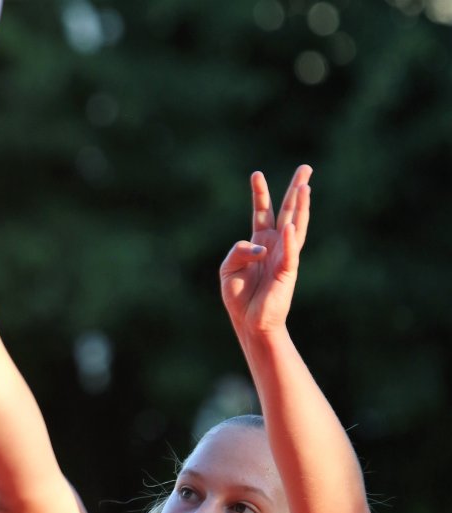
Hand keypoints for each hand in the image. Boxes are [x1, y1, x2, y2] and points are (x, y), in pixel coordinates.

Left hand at [220, 165, 311, 336]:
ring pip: (296, 227)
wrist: (249, 323)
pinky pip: (289, 254)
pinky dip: (290, 241)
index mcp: (261, 242)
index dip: (260, 194)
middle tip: (306, 168)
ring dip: (301, 208)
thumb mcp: (228, 269)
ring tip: (305, 187)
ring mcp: (284, 257)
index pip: (262, 212)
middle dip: (295, 190)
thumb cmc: (240, 297)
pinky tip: (291, 226)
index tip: (256, 174)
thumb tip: (260, 248)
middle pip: (287, 212)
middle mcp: (275, 245)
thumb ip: (238, 251)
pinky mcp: (287, 273)